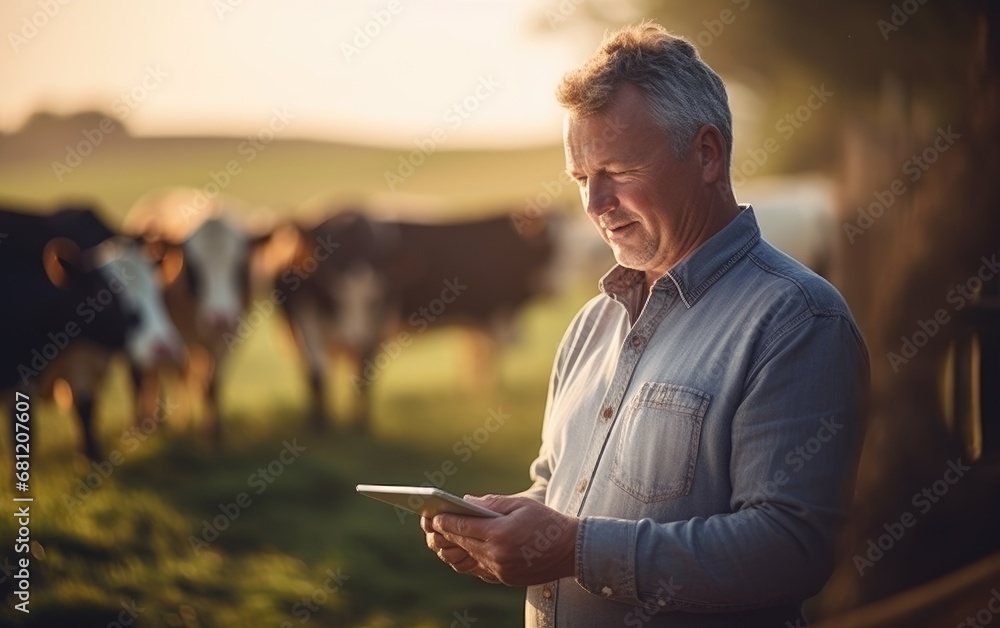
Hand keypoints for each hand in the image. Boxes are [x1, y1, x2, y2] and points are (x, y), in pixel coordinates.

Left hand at [426, 494, 578, 585]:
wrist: (571, 550)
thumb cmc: (546, 521)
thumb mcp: (520, 504)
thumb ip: (490, 503)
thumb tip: (464, 502)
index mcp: (500, 534)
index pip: (461, 527)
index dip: (443, 520)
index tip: (432, 515)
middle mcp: (497, 556)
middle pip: (459, 544)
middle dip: (443, 533)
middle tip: (433, 523)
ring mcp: (499, 570)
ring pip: (464, 560)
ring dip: (452, 548)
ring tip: (444, 537)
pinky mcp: (504, 579)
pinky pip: (477, 570)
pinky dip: (467, 559)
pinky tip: (463, 548)